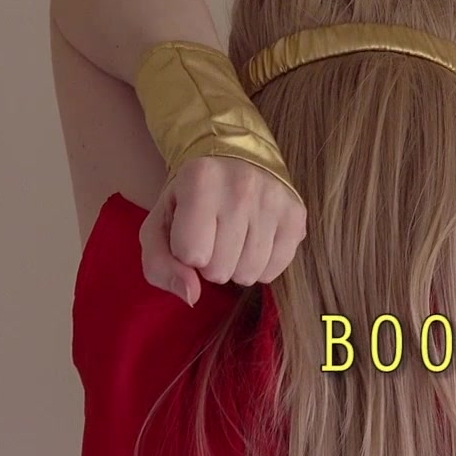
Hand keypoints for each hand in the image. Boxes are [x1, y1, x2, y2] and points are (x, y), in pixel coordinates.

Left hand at [139, 156, 307, 306]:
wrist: (235, 159)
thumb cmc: (190, 198)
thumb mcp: (159, 224)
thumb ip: (159, 264)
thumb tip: (192, 296)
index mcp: (200, 180)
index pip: (190, 254)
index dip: (185, 251)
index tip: (190, 230)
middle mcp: (242, 187)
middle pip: (219, 270)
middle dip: (211, 263)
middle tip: (213, 236)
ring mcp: (274, 201)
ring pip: (248, 275)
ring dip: (235, 267)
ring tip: (233, 239)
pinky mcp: (296, 216)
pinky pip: (273, 271)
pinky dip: (260, 266)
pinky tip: (254, 241)